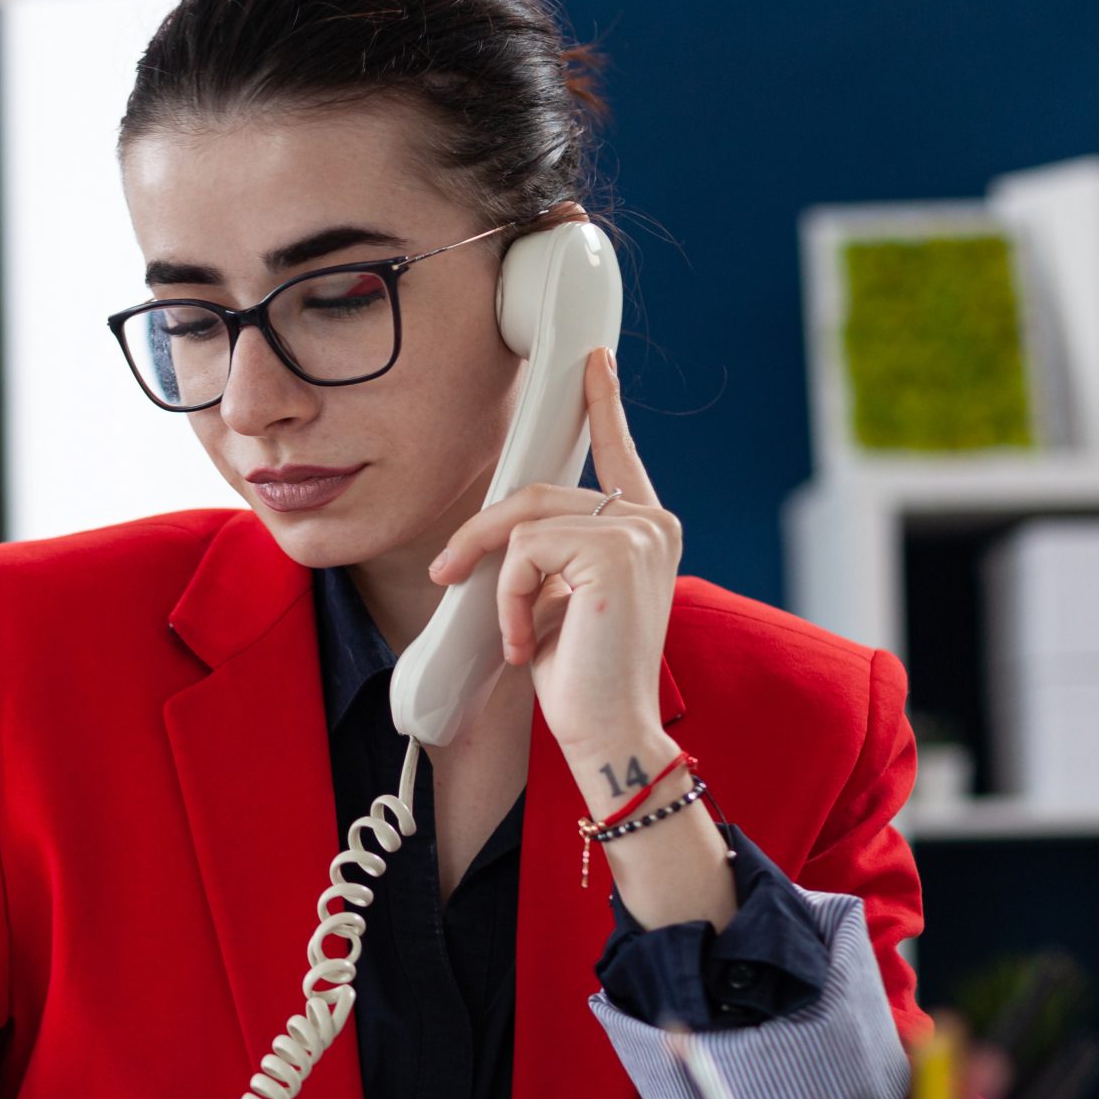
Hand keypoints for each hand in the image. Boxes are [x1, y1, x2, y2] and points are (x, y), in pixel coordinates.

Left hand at [426, 347, 680, 771]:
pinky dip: (507, 600)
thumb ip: (548, 556)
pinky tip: (524, 642)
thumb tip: (503, 537)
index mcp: (646, 531)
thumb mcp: (558, 601)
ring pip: (523, 522)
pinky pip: (522, 552)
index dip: (601, 405)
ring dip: (495, 580)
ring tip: (511, 634)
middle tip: (446, 574)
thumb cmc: (582, 680)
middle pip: (537, 494)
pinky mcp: (613, 551)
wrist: (608, 733)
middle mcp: (652, 523)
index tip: (592, 364)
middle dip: (481, 533)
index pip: (618, 455)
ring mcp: (637, 533)